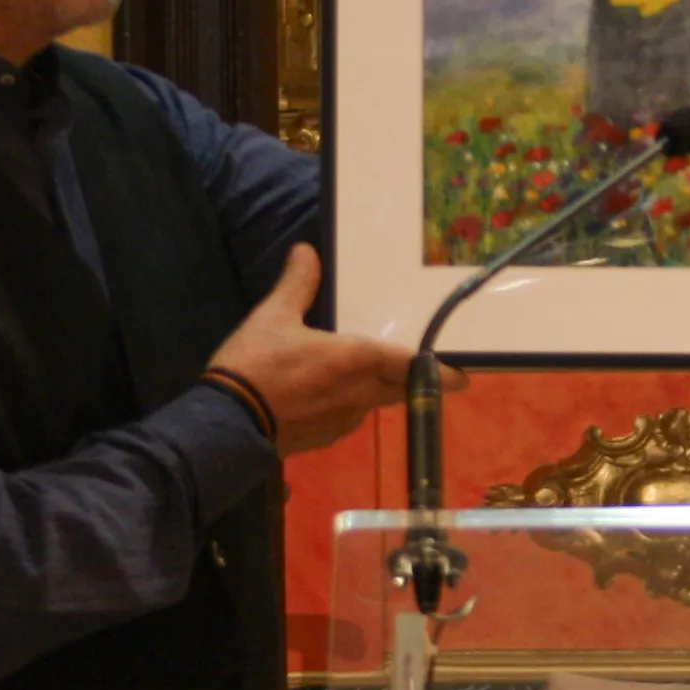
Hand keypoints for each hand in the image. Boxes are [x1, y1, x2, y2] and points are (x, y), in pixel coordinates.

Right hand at [211, 245, 423, 455]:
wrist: (228, 424)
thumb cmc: (255, 364)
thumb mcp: (273, 316)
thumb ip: (297, 285)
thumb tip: (306, 251)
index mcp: (355, 360)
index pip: (407, 364)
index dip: (436, 370)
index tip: (462, 375)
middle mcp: (359, 393)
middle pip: (401, 389)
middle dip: (420, 384)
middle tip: (438, 378)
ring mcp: (344, 420)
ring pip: (376, 404)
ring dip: (383, 393)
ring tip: (379, 380)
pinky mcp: (325, 438)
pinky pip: (350, 418)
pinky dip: (352, 406)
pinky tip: (334, 397)